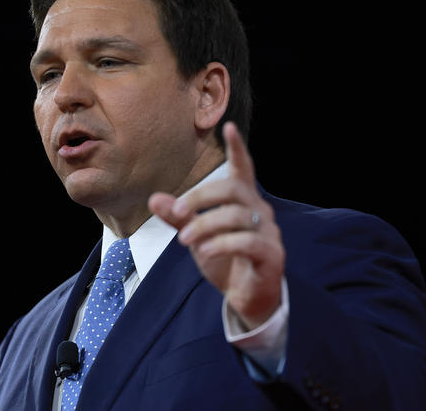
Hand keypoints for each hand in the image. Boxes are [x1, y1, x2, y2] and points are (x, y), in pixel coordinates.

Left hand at [148, 122, 284, 329]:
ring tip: (185, 239)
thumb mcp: (196, 236)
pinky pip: (247, 242)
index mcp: (243, 202)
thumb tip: (154, 198)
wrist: (246, 298)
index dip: (237, 149)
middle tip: (178, 211)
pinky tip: (204, 251)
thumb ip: (179, 217)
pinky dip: (221, 244)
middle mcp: (259, 211)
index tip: (229, 127)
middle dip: (201, 197)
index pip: (244, 169)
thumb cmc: (224, 260)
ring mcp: (268, 232)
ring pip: (237, 216)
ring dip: (205, 224)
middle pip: (233, 189)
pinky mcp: (271, 254)